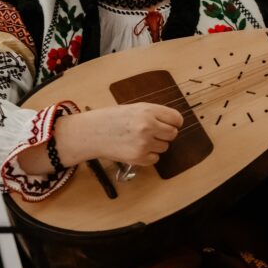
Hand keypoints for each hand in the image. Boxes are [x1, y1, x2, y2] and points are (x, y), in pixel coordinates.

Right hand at [61, 102, 183, 166]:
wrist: (91, 132)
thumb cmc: (111, 118)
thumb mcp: (134, 108)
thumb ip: (154, 114)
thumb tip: (174, 123)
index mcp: (148, 111)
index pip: (176, 119)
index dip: (174, 122)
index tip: (170, 124)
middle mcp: (148, 126)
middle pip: (173, 134)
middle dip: (165, 134)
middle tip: (153, 133)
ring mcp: (144, 143)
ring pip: (164, 147)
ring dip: (156, 145)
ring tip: (139, 140)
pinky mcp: (138, 158)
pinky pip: (155, 159)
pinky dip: (148, 156)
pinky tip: (135, 149)